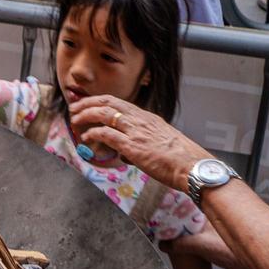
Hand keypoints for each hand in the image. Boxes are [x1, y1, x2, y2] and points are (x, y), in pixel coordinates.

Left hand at [69, 95, 207, 188]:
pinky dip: (92, 133)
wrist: (194, 167)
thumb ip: (143, 143)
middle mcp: (140, 120)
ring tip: (75, 120)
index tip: (88, 104)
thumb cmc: (182, 159)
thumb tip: (126, 153)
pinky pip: (106, 134)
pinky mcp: (133, 146)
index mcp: (148, 118)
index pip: (119, 102)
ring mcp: (136, 132)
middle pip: (108, 103)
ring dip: (85, 115)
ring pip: (104, 114)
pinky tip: (85, 137)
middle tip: (74, 108)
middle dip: (87, 103)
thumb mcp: (162, 142)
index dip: (100, 101)